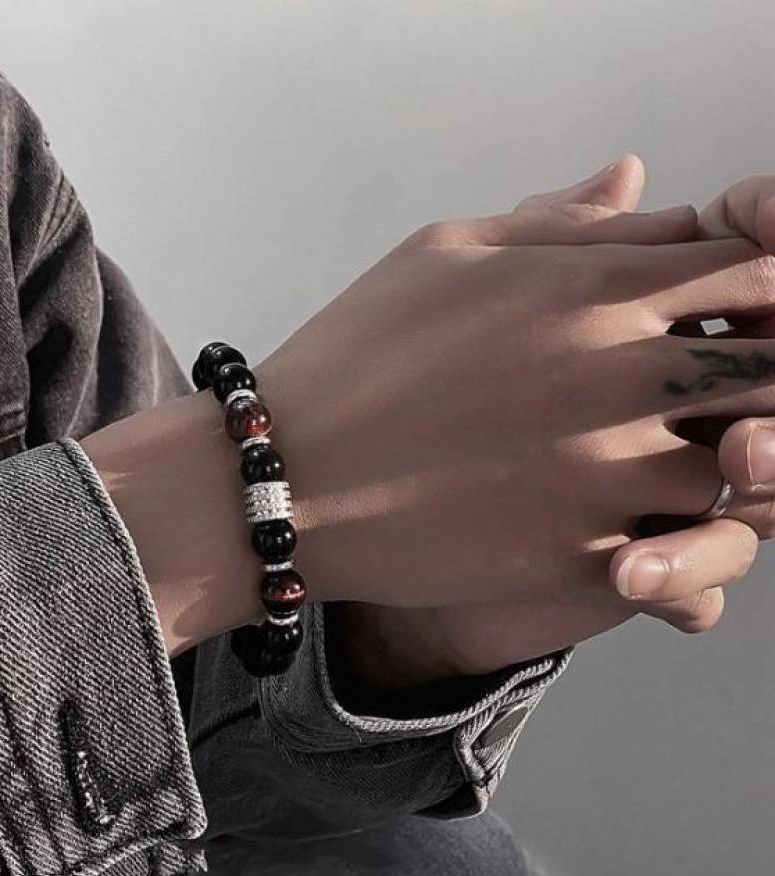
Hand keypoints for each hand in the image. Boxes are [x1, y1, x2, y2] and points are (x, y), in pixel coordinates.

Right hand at [82, 164, 774, 660]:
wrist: (287, 478)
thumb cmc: (356, 354)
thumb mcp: (443, 253)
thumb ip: (559, 221)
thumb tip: (640, 182)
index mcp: (589, 287)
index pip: (754, 262)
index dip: (759, 283)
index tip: (723, 308)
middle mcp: (616, 375)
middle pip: (772, 364)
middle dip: (759, 371)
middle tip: (710, 389)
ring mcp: (603, 473)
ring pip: (737, 465)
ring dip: (717, 457)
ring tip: (662, 453)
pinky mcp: (579, 556)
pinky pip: (684, 553)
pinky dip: (675, 535)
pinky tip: (626, 515)